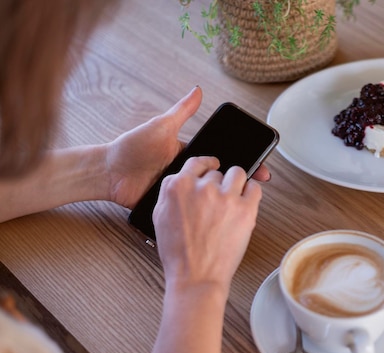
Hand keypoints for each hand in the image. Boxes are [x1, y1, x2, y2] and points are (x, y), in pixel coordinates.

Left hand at [104, 86, 269, 208]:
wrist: (109, 174)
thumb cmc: (133, 147)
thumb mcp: (162, 127)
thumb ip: (182, 111)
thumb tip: (198, 90)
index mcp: (190, 155)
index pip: (222, 159)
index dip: (241, 162)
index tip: (259, 166)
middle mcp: (189, 173)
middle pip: (218, 179)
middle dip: (238, 182)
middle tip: (255, 185)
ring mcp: (183, 191)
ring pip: (208, 197)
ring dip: (223, 199)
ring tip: (241, 202)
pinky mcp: (174, 206)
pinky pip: (192, 210)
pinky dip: (204, 213)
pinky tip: (218, 216)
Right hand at [152, 157, 261, 294]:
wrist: (196, 277)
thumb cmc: (179, 253)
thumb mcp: (160, 217)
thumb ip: (170, 193)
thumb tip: (182, 180)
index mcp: (177, 186)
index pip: (196, 161)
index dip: (205, 165)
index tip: (212, 166)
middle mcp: (201, 188)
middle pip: (217, 171)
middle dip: (218, 184)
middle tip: (218, 201)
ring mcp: (225, 197)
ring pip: (237, 173)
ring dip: (236, 183)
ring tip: (234, 198)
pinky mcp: (245, 209)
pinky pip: (255, 188)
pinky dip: (252, 193)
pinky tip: (246, 202)